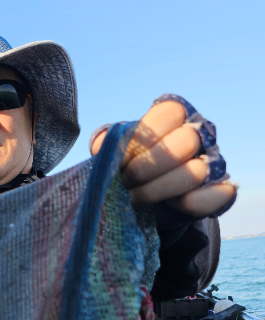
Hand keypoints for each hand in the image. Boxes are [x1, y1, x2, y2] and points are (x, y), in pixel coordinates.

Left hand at [91, 100, 235, 216]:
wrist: (142, 200)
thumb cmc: (127, 167)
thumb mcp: (115, 151)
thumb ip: (108, 144)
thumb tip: (101, 146)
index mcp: (174, 116)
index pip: (169, 113)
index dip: (141, 139)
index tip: (118, 162)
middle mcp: (198, 134)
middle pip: (185, 142)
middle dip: (147, 168)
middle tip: (125, 183)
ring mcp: (212, 162)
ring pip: (195, 172)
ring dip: (158, 190)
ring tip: (134, 199)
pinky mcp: (218, 191)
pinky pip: (216, 195)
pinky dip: (192, 203)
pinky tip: (170, 206)